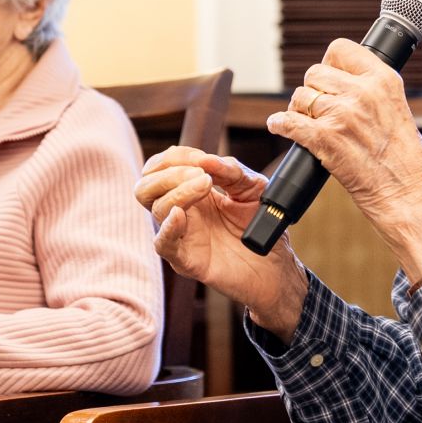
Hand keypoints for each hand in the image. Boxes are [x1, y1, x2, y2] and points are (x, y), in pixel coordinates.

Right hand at [136, 147, 307, 338]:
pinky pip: (163, 244)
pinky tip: (181, 214)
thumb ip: (232, 170)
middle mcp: (180, 212)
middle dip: (169, 173)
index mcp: (190, 191)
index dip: (177, 157)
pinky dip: (167, 227)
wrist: (275, 265)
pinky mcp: (186, 260)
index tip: (202, 158)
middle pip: (146, 187)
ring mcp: (181, 236)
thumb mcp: (253, 187)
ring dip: (177, 191)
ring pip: (156, 209)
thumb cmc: (260, 226)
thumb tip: (206, 160)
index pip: (161, 167)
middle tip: (201, 176)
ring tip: (205, 185)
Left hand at [268, 41, 421, 281]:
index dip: (330, 63)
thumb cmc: (409, 163)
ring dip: (298, 110)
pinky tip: (279, 127)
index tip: (329, 76)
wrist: (409, 197)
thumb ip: (375, 94)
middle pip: (315, 73)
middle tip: (317, 107)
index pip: (341, 49)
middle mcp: (362, 92)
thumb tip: (348, 86)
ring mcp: (342, 115)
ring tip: (306, 122)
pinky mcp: (325, 140)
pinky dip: (280, 125)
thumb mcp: (400, 111)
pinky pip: (288, 123)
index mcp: (384, 80)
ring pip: (300, 97)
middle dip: (313, 90)